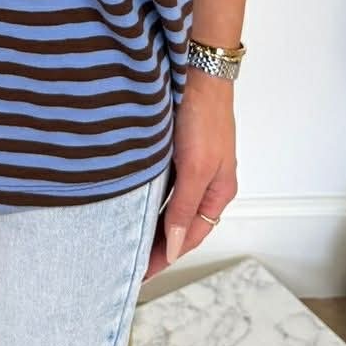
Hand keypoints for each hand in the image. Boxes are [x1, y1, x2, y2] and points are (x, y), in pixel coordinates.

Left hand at [142, 74, 237, 281]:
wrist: (197, 71)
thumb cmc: (205, 117)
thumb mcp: (196, 168)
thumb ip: (184, 208)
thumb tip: (174, 246)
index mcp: (219, 192)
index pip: (190, 237)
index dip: (166, 257)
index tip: (143, 274)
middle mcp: (206, 182)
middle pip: (180, 224)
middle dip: (157, 245)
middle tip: (129, 263)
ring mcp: (192, 165)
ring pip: (169, 205)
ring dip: (151, 222)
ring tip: (127, 240)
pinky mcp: (176, 150)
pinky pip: (161, 183)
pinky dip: (147, 198)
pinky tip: (130, 203)